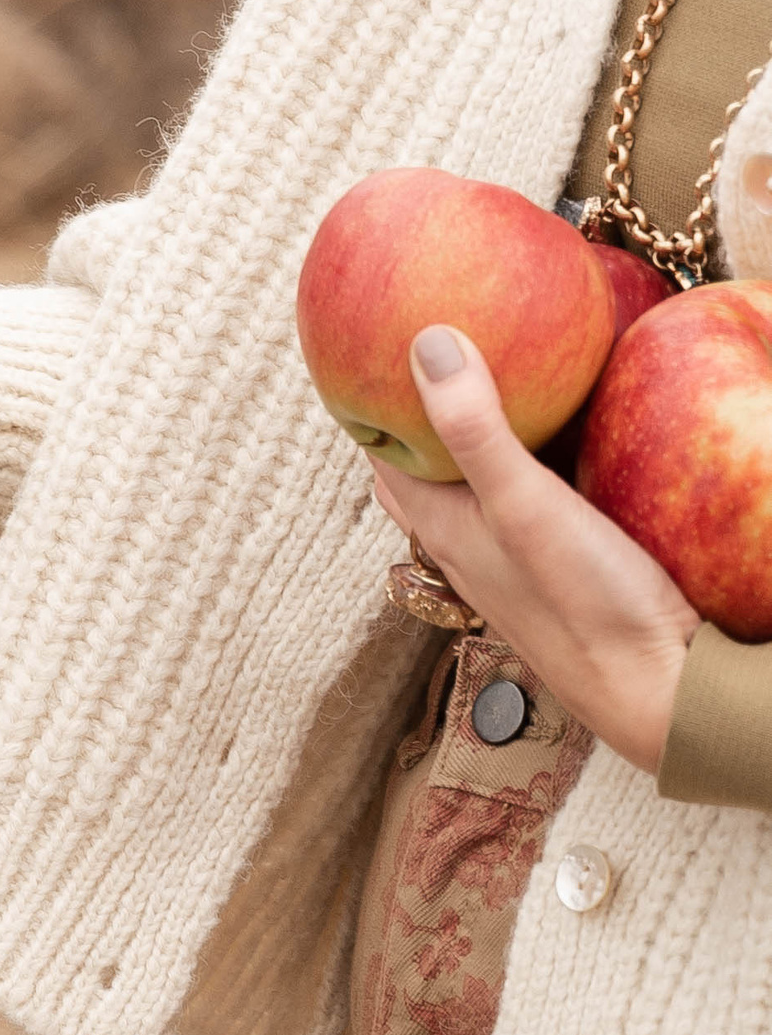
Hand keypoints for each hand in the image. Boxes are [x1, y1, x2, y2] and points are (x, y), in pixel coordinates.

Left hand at [369, 324, 700, 772]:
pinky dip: (522, 468)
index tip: (378, 346)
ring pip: (469, 489)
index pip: (382, 449)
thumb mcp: (522, 503)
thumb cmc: (584, 603)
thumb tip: (426, 343)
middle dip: (415, 417)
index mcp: (438, 525)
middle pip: (418, 470)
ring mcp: (507, 562)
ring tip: (489, 389)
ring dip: (468, 443)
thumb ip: (474, 429)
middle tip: (427, 362)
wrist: (658, 691)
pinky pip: (520, 506)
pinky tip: (557, 450)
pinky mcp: (552, 570)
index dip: (375, 398)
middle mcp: (462, 545)